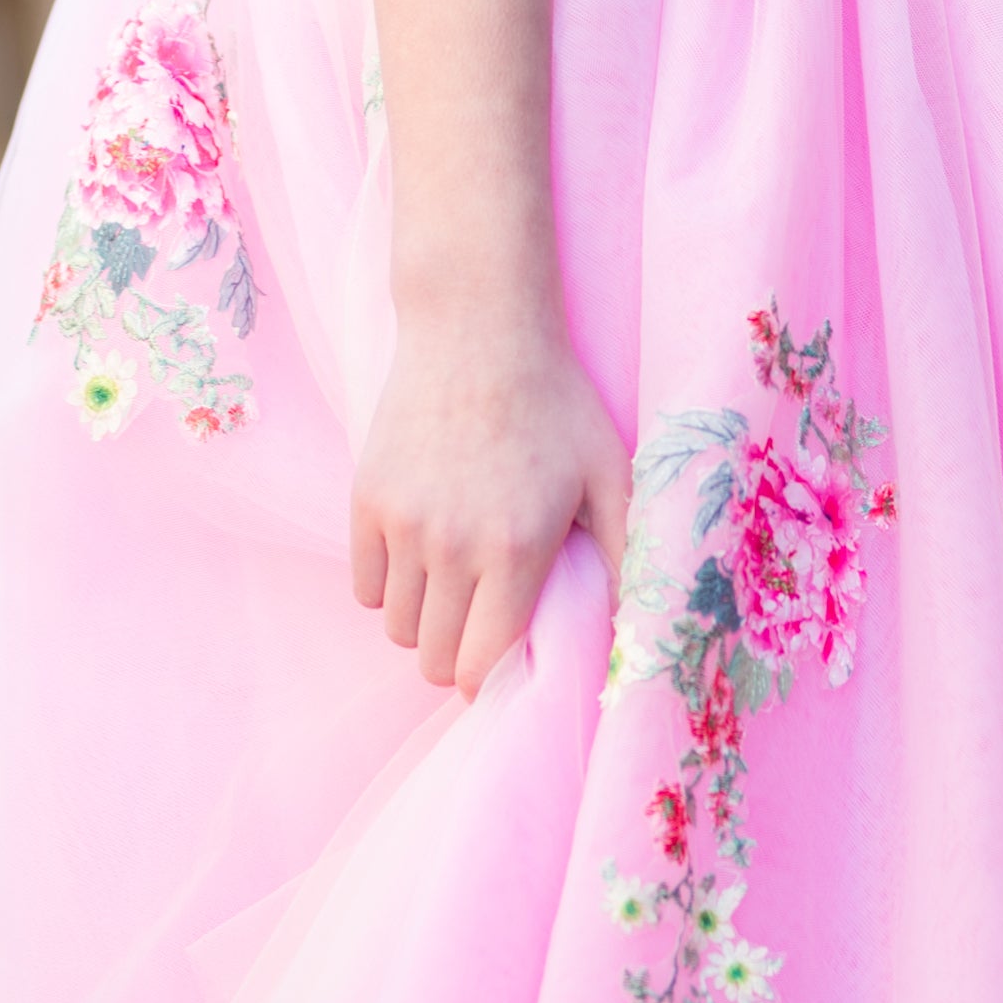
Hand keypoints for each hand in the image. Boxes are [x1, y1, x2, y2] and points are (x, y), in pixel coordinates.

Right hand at [351, 293, 632, 695]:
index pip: (480, 666)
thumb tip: (636, 632)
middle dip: (457, 654)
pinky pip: (366, 587)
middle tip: (477, 620)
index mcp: (518, 549)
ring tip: (452, 582)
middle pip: (433, 659)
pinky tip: (419, 554)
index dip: (489, 676)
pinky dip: (388, 585)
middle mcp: (454, 545)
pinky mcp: (366, 499)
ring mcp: (403, 522)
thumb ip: (625, 555)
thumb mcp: (609, 471)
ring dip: (424, 620)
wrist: (479, 326)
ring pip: (399, 628)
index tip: (499, 660)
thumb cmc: (555, 400)